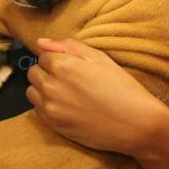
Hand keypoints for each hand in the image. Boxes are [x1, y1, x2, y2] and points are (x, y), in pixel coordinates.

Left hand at [26, 38, 167, 156]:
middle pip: (34, 72)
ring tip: (65, 92)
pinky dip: (46, 105)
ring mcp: (50, 108)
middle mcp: (51, 87)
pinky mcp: (53, 125)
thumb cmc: (121, 88)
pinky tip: (66, 106)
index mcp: (62, 66)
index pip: (43, 55)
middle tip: (69, 78)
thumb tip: (41, 43)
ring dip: (43, 88)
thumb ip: (68, 46)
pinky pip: (37, 109)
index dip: (57, 58)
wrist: (136, 124)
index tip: (72, 66)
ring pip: (32, 91)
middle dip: (47, 72)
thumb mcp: (100, 58)